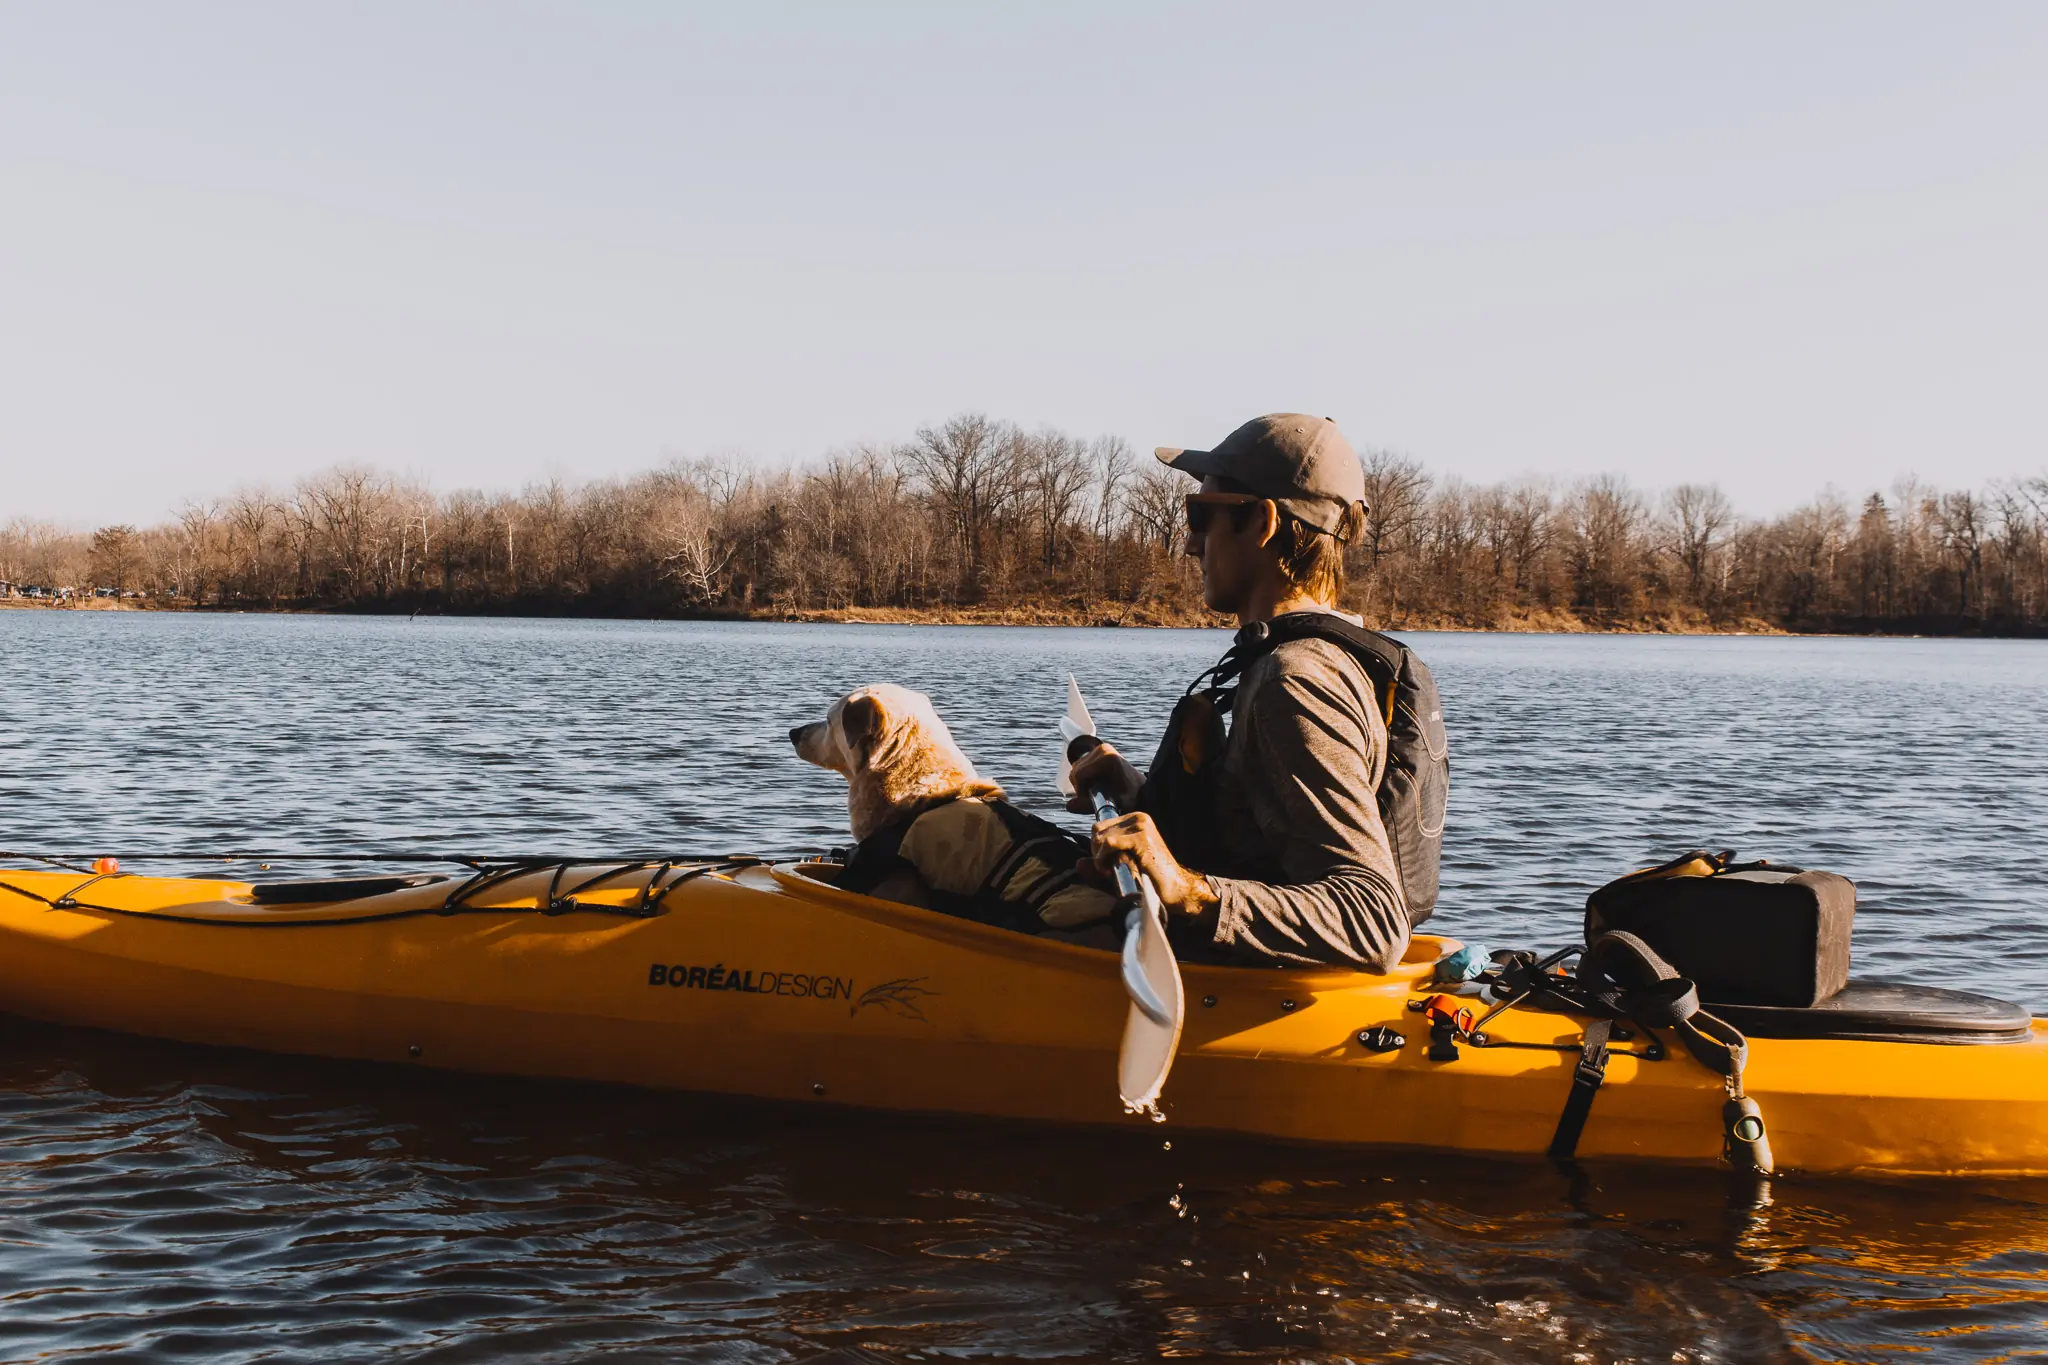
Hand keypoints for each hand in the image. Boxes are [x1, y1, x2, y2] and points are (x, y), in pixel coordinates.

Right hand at [1065, 742, 1142, 814]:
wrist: (1143, 790)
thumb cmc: (1132, 799)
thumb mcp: (1112, 804)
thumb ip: (1089, 806)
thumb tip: (1068, 805)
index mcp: (1107, 758)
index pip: (1079, 774)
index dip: (1080, 791)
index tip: (1091, 801)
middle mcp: (1102, 749)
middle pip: (1076, 771)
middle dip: (1081, 788)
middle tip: (1094, 799)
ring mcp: (1100, 749)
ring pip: (1076, 770)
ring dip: (1082, 784)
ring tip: (1098, 794)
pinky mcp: (1098, 752)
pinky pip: (1081, 767)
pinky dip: (1085, 779)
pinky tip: (1098, 786)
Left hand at [1089, 810, 1218, 920]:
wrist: (1175, 888)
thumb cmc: (1149, 878)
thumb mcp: (1120, 868)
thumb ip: (1098, 864)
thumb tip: (1078, 864)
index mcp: (1135, 820)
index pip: (1100, 826)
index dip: (1096, 846)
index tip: (1104, 863)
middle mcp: (1139, 818)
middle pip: (1097, 829)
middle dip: (1096, 851)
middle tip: (1106, 868)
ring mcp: (1141, 826)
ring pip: (1101, 836)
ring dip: (1100, 857)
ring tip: (1110, 870)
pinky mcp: (1141, 838)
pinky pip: (1110, 843)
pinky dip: (1104, 858)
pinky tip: (1111, 870)